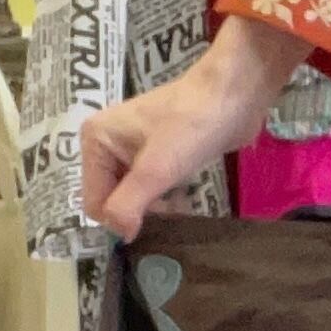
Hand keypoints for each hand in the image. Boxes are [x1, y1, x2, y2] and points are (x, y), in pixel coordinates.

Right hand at [81, 15, 307, 237]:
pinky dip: (165, 198)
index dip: (121, 217)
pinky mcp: (157, 154)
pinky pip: (151, 189)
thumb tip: (119, 235)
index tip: (152, 218)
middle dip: (139, 211)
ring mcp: (131, 148)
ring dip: (155, 207)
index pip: (95, 200)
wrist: (235, 95)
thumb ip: (128, 204)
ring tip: (180, 201)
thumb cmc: (193, 126)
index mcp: (95, 140)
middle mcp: (107, 143)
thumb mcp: (156, 168)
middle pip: (112, 199)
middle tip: (170, 205)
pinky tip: (184, 196)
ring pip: (133, 197)